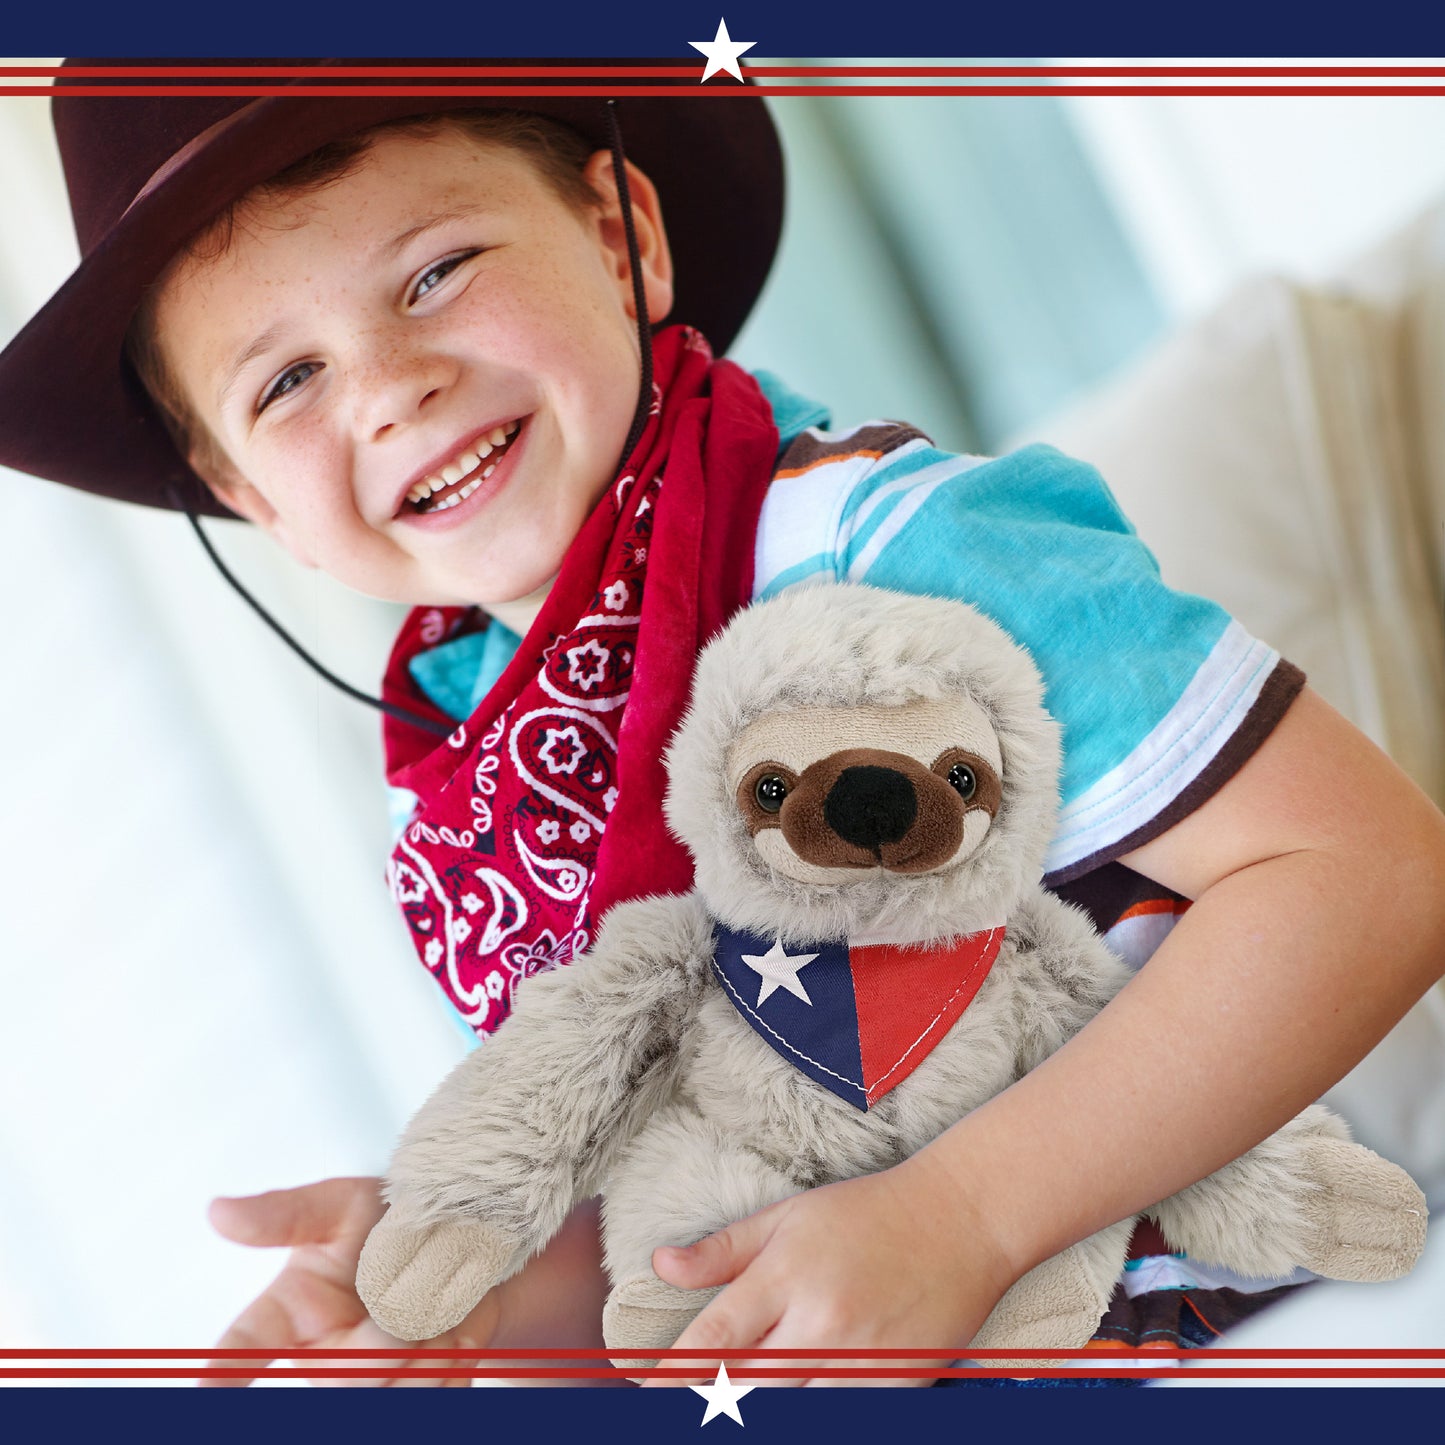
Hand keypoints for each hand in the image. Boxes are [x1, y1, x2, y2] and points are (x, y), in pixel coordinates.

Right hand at [202, 1176, 498, 1386]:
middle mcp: (323, 1356)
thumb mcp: (340, 1204)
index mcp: (288, 1313)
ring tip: (433, 1303)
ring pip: (395, 1390)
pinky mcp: (416, 1391)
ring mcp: (370, 1381)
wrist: (463, 1235)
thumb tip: (219, 1211)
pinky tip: (455, 1329)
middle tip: (402, 1303)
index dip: (222, 1370)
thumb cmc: (389, 1219)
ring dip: (427, 1345)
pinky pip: (437, 1391)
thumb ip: (285, 1214)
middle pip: (344, 1379)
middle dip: (382, 1342)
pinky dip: (455, 1357)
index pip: (243, 1346)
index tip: (204, 1387)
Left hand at [642, 1152, 1015, 1387]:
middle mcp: (821, 1323)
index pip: (715, 1340)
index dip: (673, 1373)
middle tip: (693, 1400)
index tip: (646, 1391)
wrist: (961, 1220)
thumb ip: (722, 1250)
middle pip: (748, 1389)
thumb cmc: (866, 1214)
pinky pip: (846, 1414)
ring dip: (769, 1403)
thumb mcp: (787, 1217)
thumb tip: (661, 1265)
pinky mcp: (898, 1387)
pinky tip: (808, 1391)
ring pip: (794, 1411)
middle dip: (714, 1400)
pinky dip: (823, 1405)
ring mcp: (862, 1361)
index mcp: (787, 1275)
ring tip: (749, 1393)